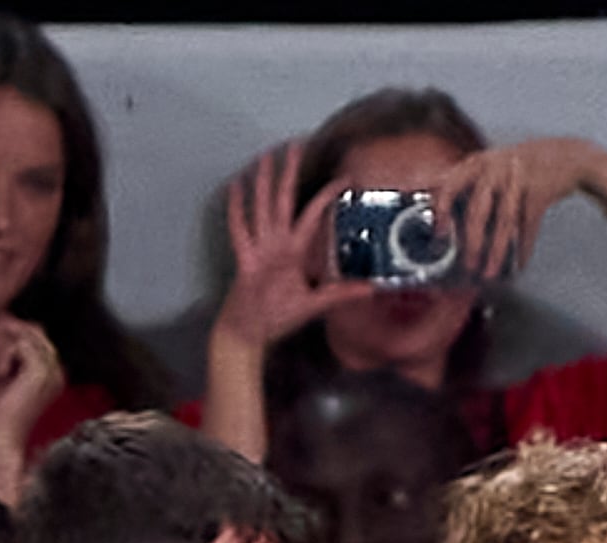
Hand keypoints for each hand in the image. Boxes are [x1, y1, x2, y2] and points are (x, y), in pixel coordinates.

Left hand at [0, 316, 63, 474]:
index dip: (14, 330)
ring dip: (3, 341)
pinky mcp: (38, 373)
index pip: (39, 338)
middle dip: (8, 329)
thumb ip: (6, 354)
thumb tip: (3, 328)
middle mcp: (57, 371)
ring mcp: (50, 372)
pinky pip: (19, 345)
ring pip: (28, 336)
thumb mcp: (1, 376)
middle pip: (37, 332)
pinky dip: (2, 353)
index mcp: (52, 375)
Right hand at [216, 143, 373, 348]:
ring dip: (263, 182)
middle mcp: (276, 244)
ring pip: (262, 207)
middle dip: (289, 173)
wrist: (248, 333)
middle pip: (284, 200)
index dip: (326, 196)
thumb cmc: (276, 317)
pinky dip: (237, 208)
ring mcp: (259, 249)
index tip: (342, 177)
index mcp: (293, 252)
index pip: (312, 216)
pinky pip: (240, 229)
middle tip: (295, 145)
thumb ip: (339, 294)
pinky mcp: (246, 259)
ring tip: (265, 157)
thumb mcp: (314, 304)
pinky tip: (235, 186)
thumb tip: (370, 289)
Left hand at [440, 138, 606, 281]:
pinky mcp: (540, 192)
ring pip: (504, 222)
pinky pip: (529, 225)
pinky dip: (524, 247)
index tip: (439, 234)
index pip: (451, 185)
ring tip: (489, 273)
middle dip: (472, 242)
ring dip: (496, 251)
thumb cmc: (524, 165)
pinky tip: (520, 264)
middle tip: (467, 265)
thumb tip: (435, 196)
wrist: (567, 155)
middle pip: (478, 210)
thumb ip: (466, 179)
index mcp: (478, 163)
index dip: (443, 210)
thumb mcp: (492, 163)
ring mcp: (519, 180)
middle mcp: (495, 169)